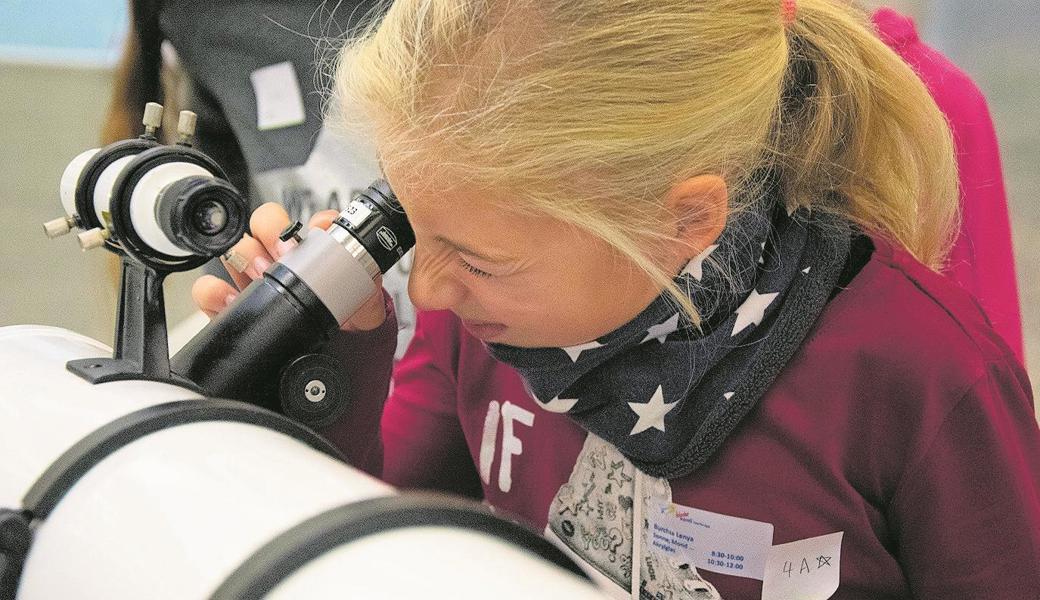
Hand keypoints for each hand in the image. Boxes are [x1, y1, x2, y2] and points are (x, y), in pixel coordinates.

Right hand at [191, 203, 386, 330]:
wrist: (330, 367)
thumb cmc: (342, 329)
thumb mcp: (364, 310)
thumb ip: (367, 290)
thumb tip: (366, 273)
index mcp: (312, 254)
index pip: (309, 223)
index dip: (307, 223)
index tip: (312, 235)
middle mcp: (281, 262)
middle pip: (265, 226)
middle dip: (271, 231)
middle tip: (283, 255)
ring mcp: (253, 282)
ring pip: (236, 250)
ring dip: (244, 256)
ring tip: (259, 277)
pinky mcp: (231, 309)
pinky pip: (209, 291)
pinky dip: (213, 291)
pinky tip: (231, 301)